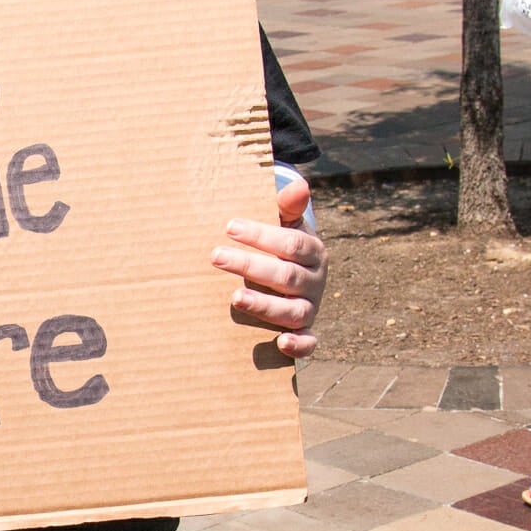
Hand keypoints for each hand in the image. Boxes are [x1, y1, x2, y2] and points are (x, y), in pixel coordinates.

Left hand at [210, 176, 327, 360]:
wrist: (293, 277)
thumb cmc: (281, 246)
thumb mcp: (286, 224)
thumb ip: (287, 207)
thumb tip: (299, 185)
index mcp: (312, 251)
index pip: (290, 243)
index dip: (261, 235)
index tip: (230, 227)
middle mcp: (314, 281)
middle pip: (286, 276)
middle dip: (250, 265)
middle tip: (215, 256)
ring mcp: (310, 308)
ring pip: (293, 311)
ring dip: (264, 305)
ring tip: (234, 297)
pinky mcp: (305, 331)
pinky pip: (309, 343)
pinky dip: (299, 345)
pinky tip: (280, 342)